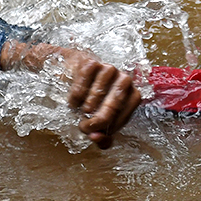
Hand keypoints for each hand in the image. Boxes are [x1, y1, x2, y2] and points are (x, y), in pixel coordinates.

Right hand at [0, 41, 141, 148]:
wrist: (70, 74)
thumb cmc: (89, 99)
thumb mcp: (97, 120)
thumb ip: (101, 136)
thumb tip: (96, 138)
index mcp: (131, 93)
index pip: (128, 112)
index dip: (114, 125)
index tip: (100, 132)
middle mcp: (123, 78)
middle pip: (115, 102)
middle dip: (99, 119)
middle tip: (85, 127)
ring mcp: (108, 68)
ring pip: (100, 91)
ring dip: (88, 106)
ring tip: (80, 112)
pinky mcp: (90, 62)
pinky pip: (84, 81)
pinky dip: (77, 94)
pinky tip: (73, 102)